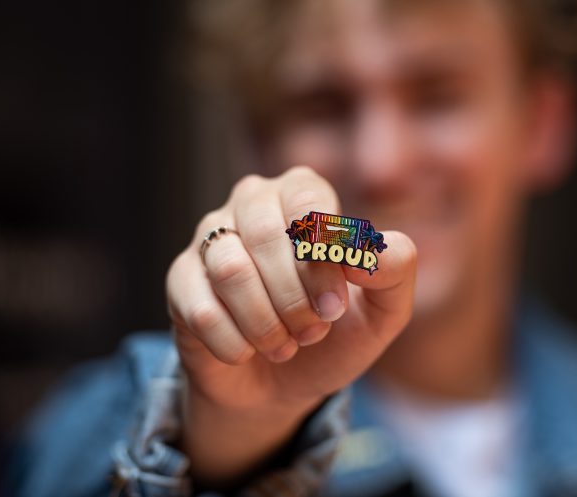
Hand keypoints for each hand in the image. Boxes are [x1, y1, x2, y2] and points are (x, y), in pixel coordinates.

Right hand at [166, 166, 415, 481]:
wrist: (281, 383)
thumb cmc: (333, 334)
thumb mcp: (382, 312)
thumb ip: (395, 273)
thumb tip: (377, 249)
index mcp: (302, 193)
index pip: (308, 202)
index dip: (322, 258)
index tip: (335, 308)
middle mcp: (252, 201)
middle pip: (264, 232)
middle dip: (294, 296)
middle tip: (313, 332)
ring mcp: (210, 238)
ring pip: (229, 268)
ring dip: (265, 322)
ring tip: (284, 344)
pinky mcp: (181, 279)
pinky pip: (200, 308)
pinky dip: (235, 344)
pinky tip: (248, 352)